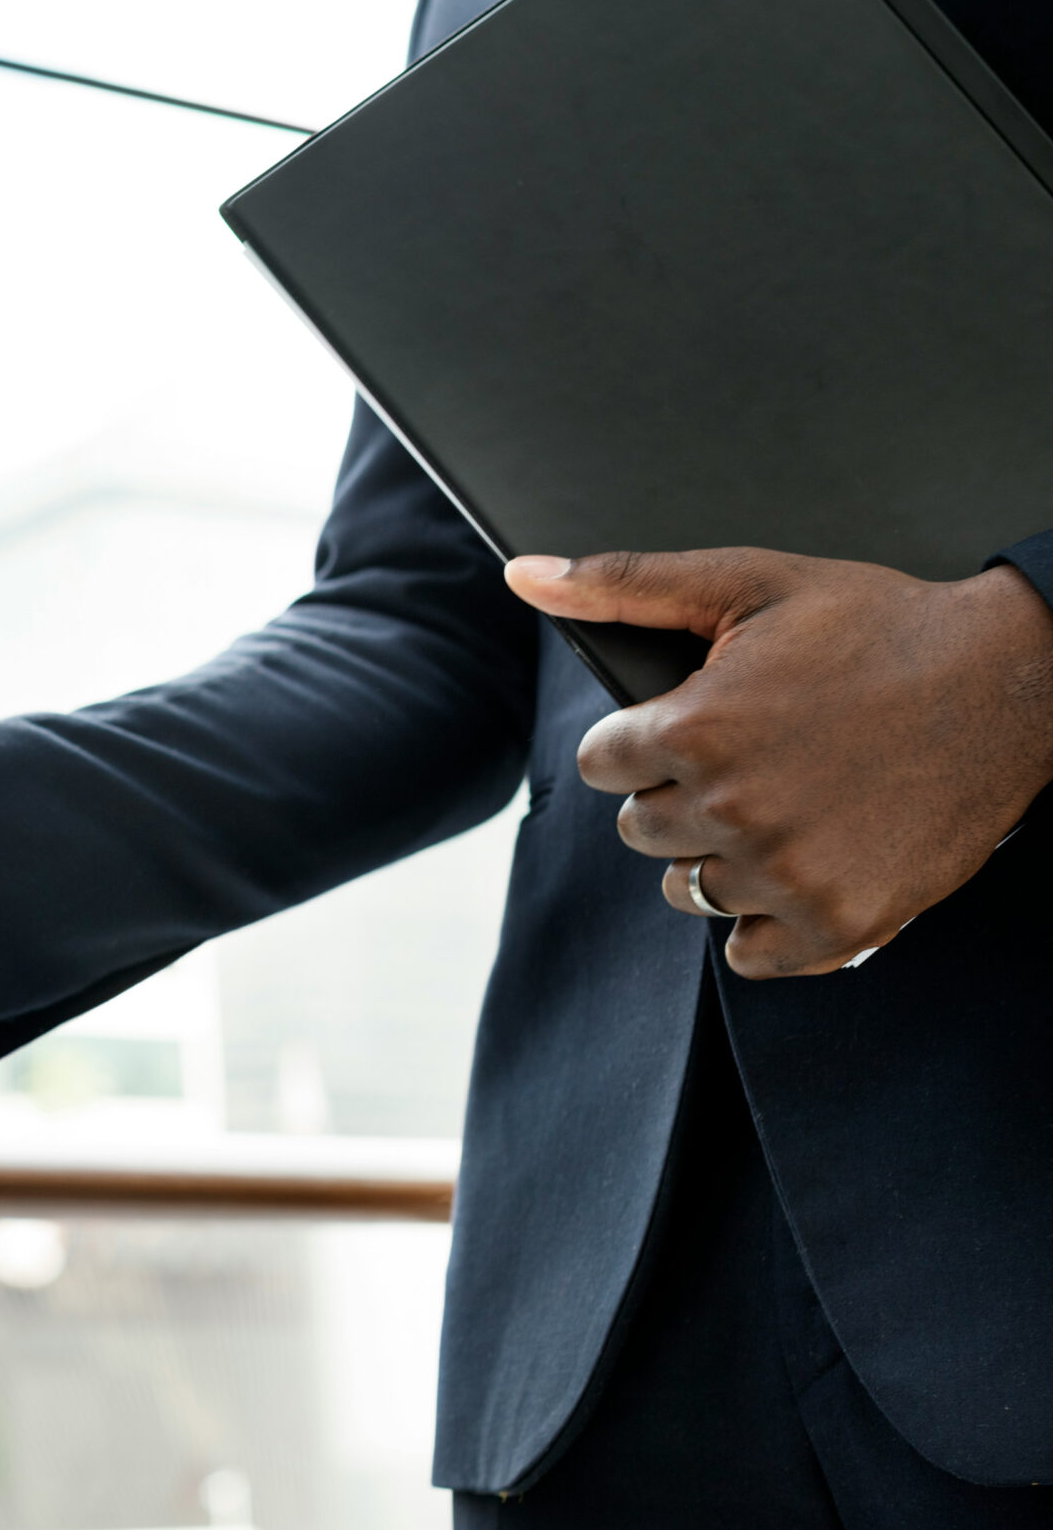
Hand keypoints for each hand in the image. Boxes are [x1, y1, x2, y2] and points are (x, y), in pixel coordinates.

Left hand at [506, 548, 1052, 976]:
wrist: (1013, 683)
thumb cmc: (880, 628)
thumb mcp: (748, 584)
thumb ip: (625, 584)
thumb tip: (525, 576)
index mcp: (697, 730)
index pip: (599, 764)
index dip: (641, 740)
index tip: (690, 726)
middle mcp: (734, 811)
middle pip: (639, 829)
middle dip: (677, 794)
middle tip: (749, 761)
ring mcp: (787, 875)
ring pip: (688, 889)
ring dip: (720, 856)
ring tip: (782, 808)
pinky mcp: (839, 923)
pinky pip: (747, 954)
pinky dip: (762, 924)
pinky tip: (796, 870)